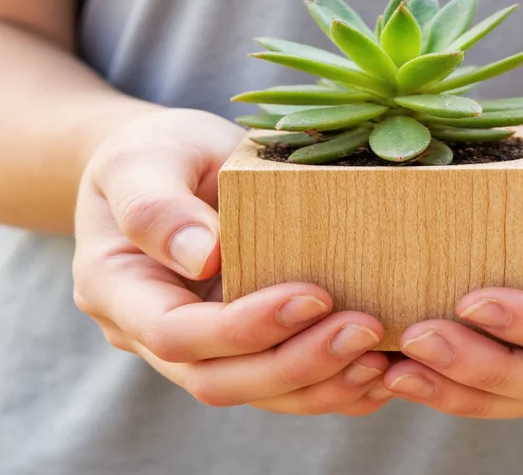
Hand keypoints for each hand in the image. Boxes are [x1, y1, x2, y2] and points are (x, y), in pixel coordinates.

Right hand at [73, 108, 390, 415]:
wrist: (169, 166)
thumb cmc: (155, 153)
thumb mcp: (142, 159)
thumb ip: (157, 206)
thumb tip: (202, 255)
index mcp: (119, 290)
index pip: (176, 334)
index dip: (243, 327)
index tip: (312, 295)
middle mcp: (155, 332)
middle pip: (219, 380)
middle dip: (295, 365)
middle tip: (363, 330)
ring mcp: (203, 344)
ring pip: (257, 393)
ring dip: (321, 384)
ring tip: (380, 359)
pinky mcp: (244, 341)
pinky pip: (282, 382)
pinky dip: (330, 384)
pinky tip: (376, 371)